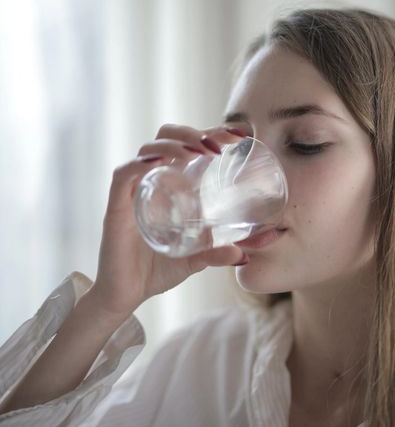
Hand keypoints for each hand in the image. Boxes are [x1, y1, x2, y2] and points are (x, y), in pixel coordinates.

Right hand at [88, 123, 250, 316]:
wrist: (125, 296)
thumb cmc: (157, 270)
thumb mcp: (195, 260)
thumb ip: (217, 254)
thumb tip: (244, 255)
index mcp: (171, 185)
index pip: (189, 146)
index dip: (211, 133)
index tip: (238, 135)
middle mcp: (151, 181)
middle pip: (166, 137)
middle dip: (192, 132)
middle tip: (218, 146)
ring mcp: (133, 192)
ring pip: (148, 149)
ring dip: (174, 144)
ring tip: (198, 152)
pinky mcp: (116, 207)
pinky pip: (124, 175)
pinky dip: (140, 163)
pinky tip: (160, 162)